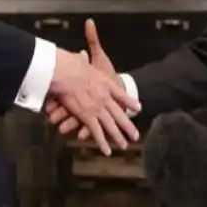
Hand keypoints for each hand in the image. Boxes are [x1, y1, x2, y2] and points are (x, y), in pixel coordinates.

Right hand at [49, 29, 139, 156]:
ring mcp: (98, 108)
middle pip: (120, 114)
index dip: (130, 102)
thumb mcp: (82, 60)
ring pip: (112, 126)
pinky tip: (108, 151)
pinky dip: (102, 143)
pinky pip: (97, 132)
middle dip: (128, 126)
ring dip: (118, 137)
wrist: (67, 71)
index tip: (138, 108)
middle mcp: (105, 97)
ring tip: (125, 145)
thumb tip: (81, 55)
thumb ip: (83, 60)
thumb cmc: (71, 64)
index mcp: (105, 83)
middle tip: (135, 135)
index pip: (121, 94)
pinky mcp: (88, 116)